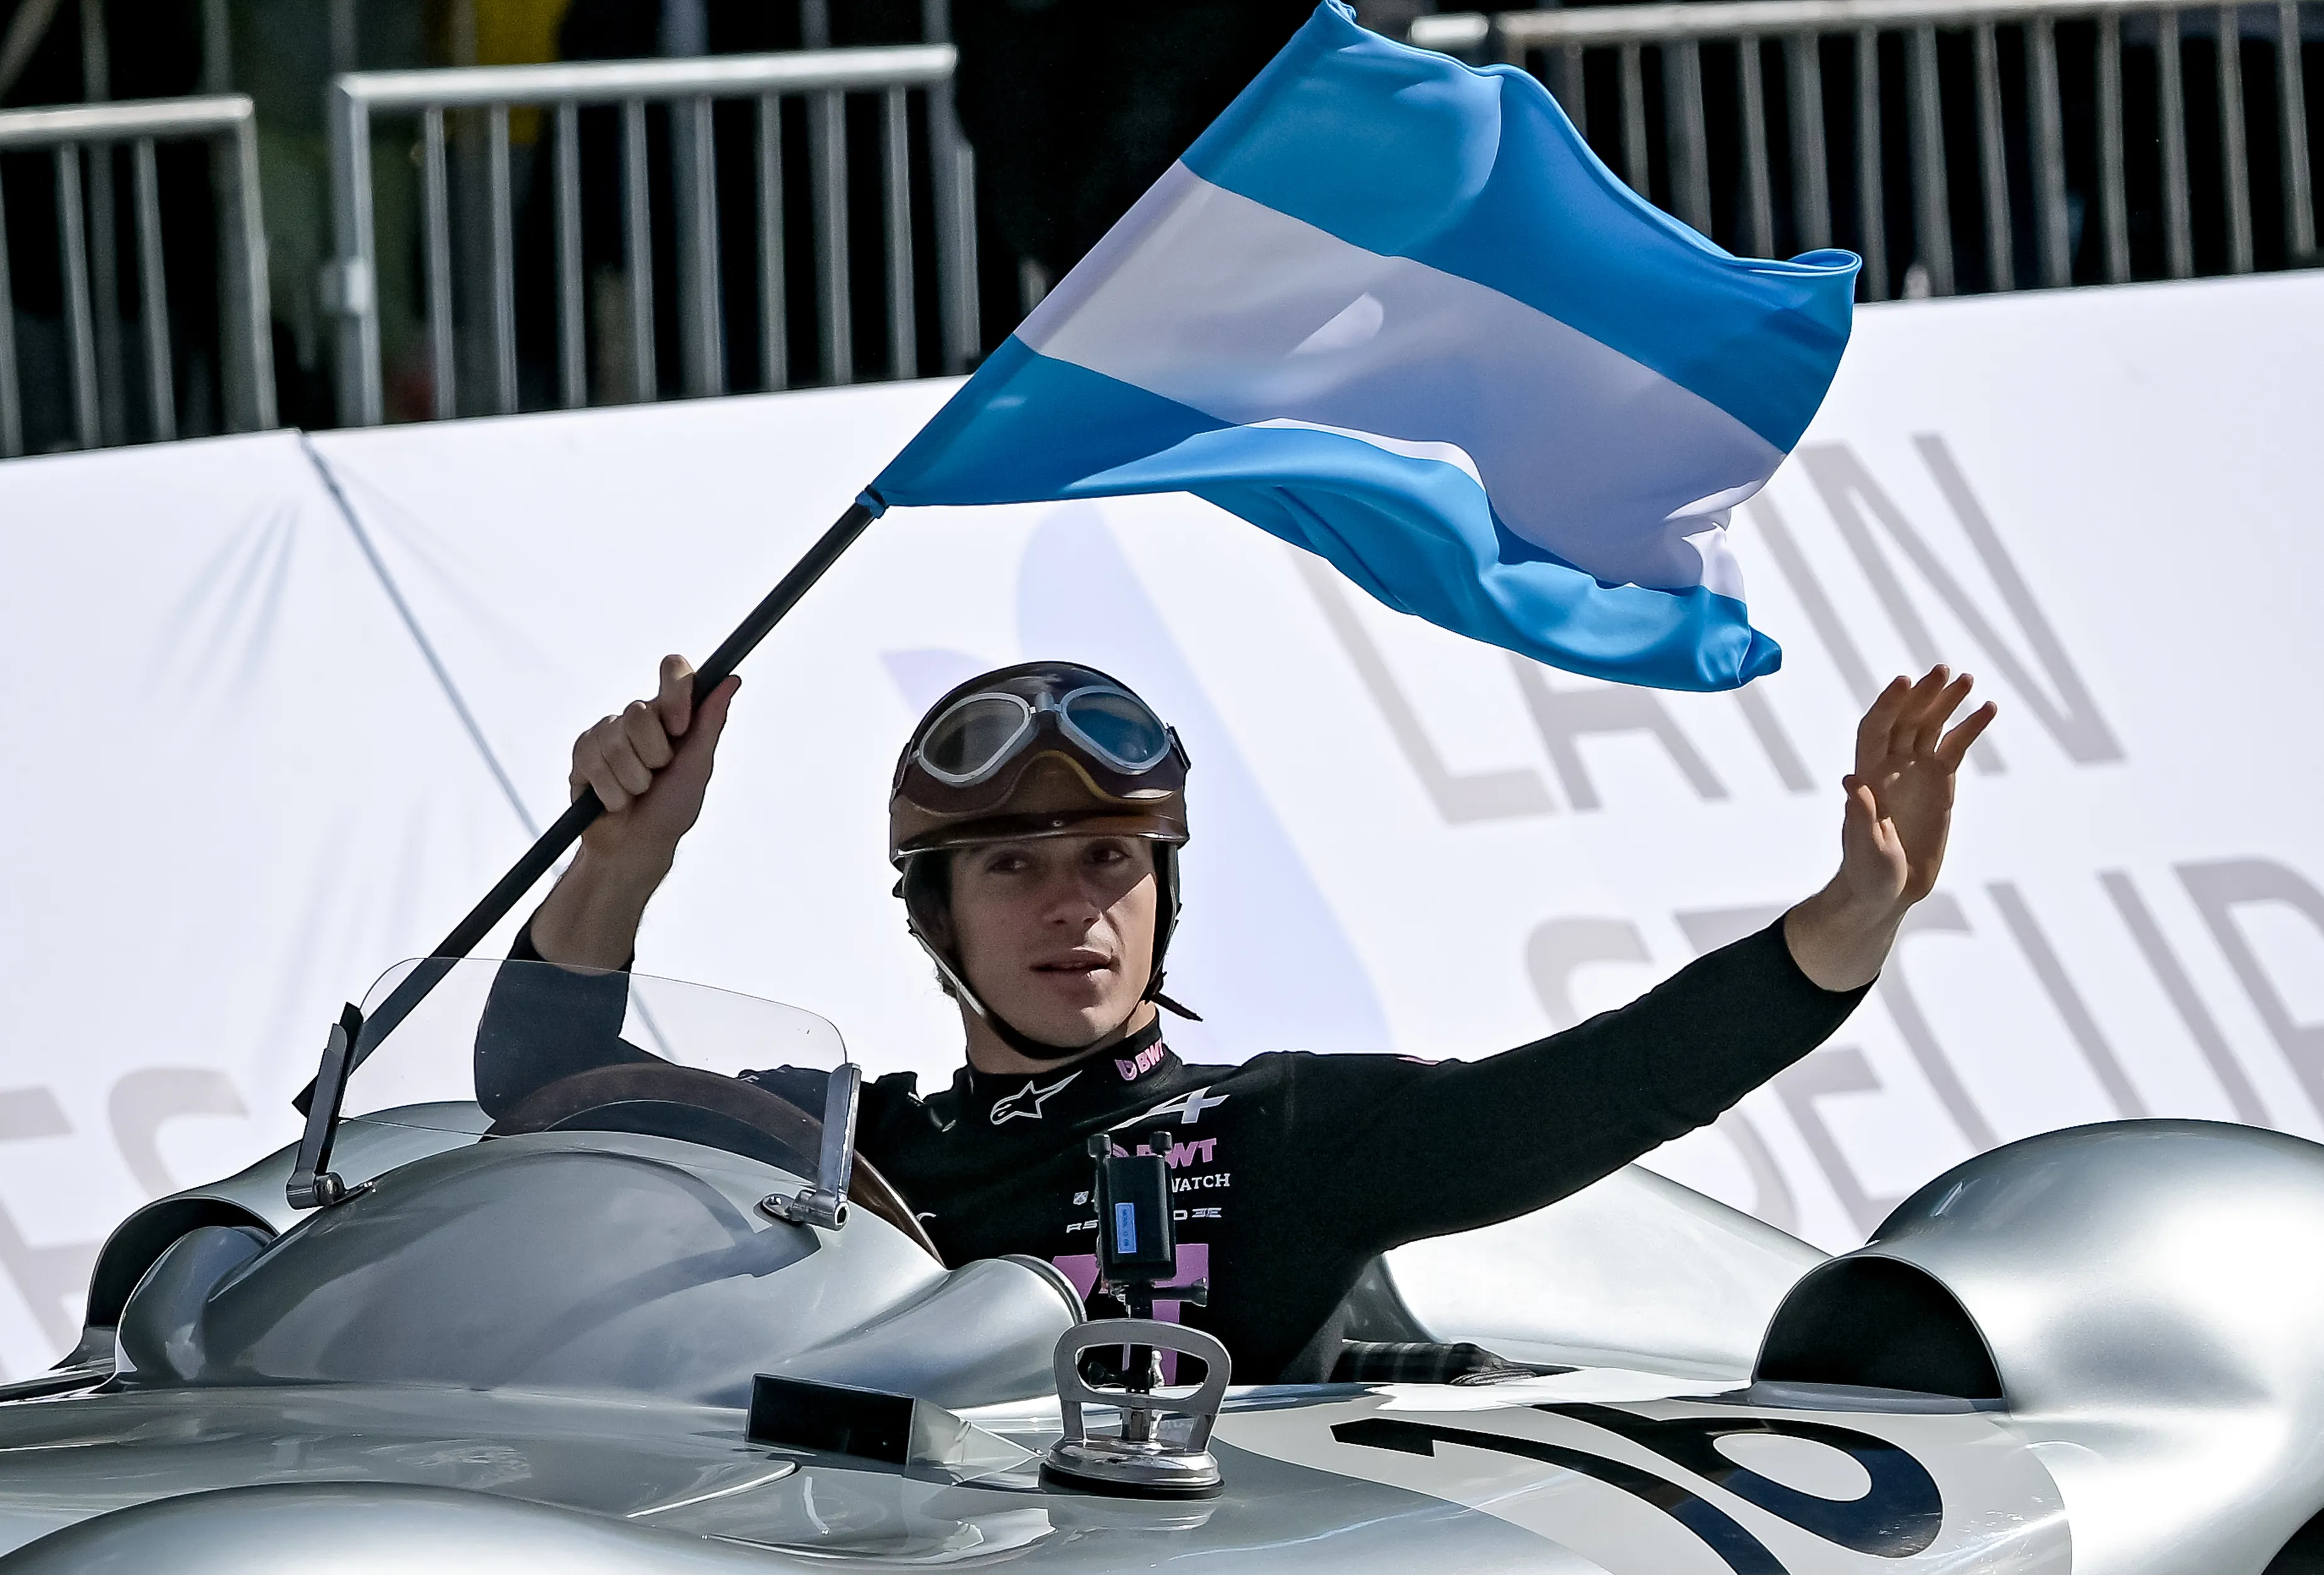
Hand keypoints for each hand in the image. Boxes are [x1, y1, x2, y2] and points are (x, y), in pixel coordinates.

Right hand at [571, 654, 738, 873]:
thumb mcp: (697, 768)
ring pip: (616, 741)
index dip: (676, 692)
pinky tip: (615, 800)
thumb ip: (710, 723)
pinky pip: (593, 760)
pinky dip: (611, 790)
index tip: (681, 728)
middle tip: (657, 777)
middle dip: (654, 755)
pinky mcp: (583, 752)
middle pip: (639, 711)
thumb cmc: (672, 808)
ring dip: (632, 780)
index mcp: (673, 714)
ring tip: (637, 793)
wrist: (636, 846)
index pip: (673, 670)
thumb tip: (732, 680)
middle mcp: (638, 717)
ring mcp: (608, 732)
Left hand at [1785, 666, 1996, 990]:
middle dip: (1922, 694)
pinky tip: (1988, 709)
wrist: (1888, 891)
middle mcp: (1890, 766)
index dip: (1888, 704)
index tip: (1905, 682)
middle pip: (1905, 719)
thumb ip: (1861, 816)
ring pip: (1930, 726)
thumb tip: (1851, 782)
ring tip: (1967, 679)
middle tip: (1943, 671)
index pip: (1875, 729)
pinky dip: (1970, 728)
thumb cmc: (1868, 872)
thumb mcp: (1864, 847)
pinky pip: (1955, 747)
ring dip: (1946, 701)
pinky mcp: (1939, 783)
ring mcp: (1915, 771)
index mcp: (1868, 775)